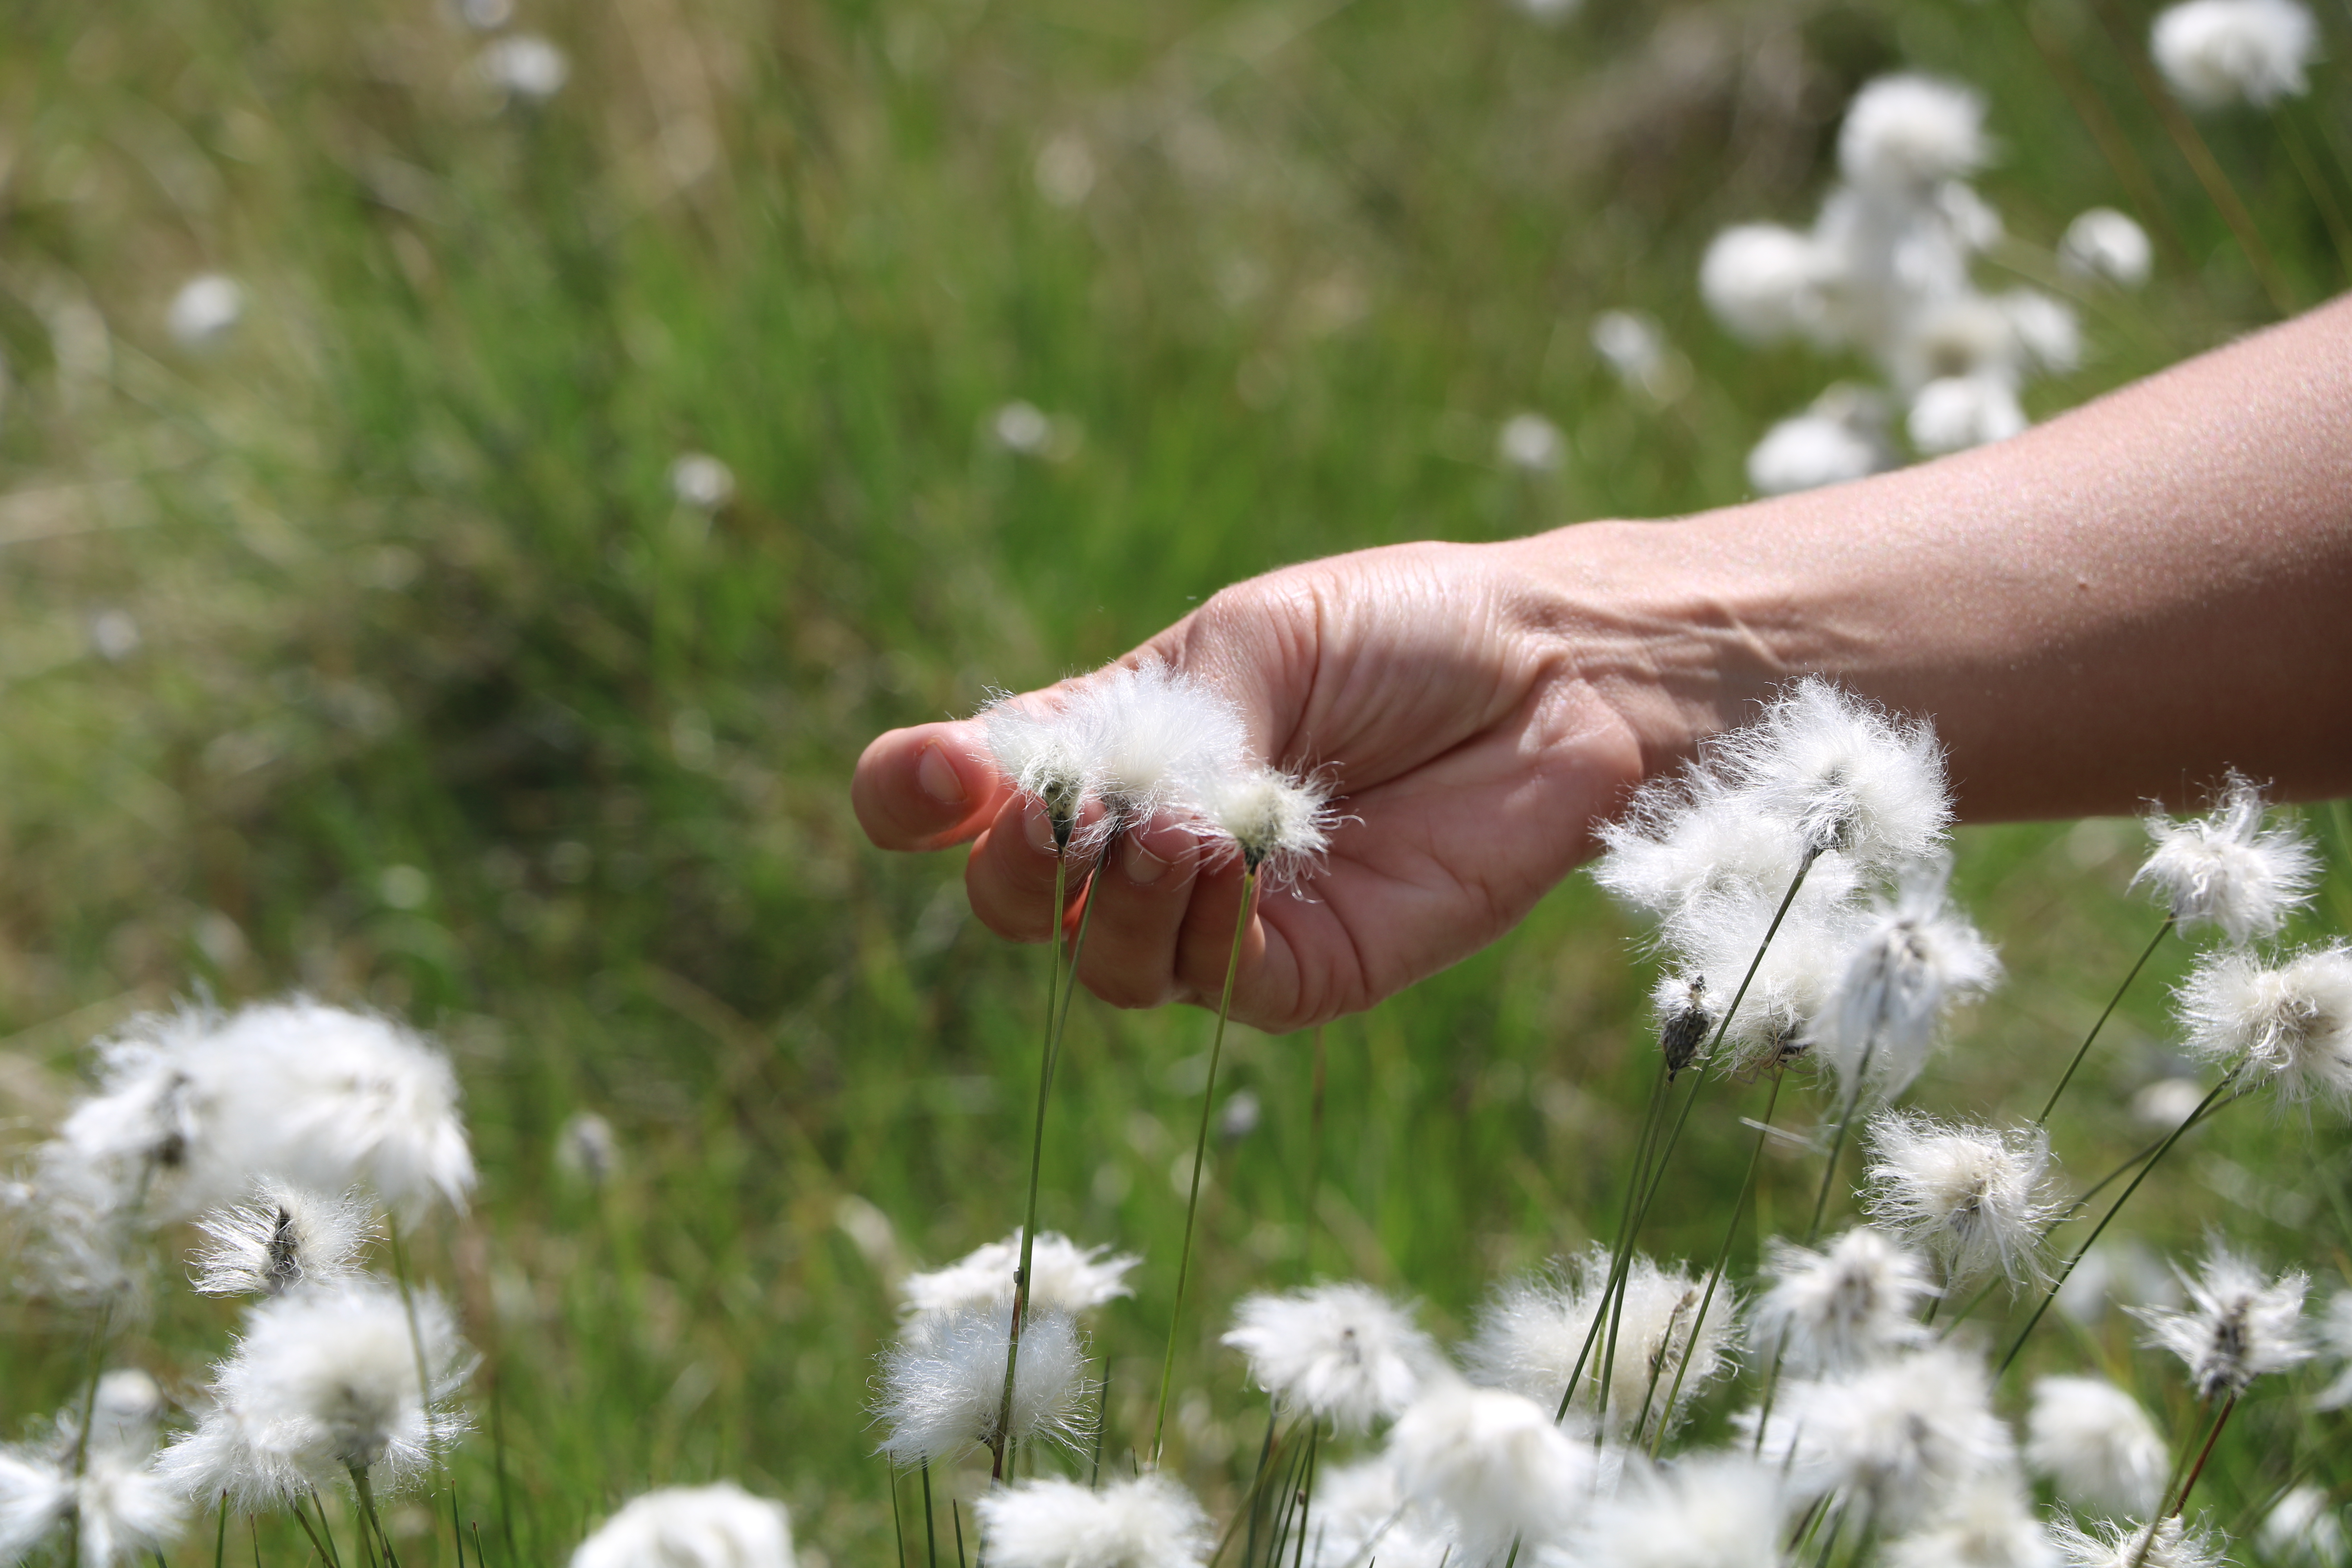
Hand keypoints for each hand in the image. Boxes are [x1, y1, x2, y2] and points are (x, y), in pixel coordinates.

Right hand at [851, 532, 1709, 1030]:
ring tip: (1179, 835)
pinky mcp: (1309, 972)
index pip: (969, 794)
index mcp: (1114, 745)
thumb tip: (1114, 824)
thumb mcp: (1260, 639)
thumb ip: (1167, 726)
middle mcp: (1150, 844)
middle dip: (1012, 869)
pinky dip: (1205, 935)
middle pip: (1017, 901)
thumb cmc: (1406, 631)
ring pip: (1107, 964)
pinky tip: (1232, 870)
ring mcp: (1224, 919)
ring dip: (1120, 904)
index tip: (925, 777)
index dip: (918, 794)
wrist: (1558, 675)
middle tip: (1053, 818)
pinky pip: (1217, 987)